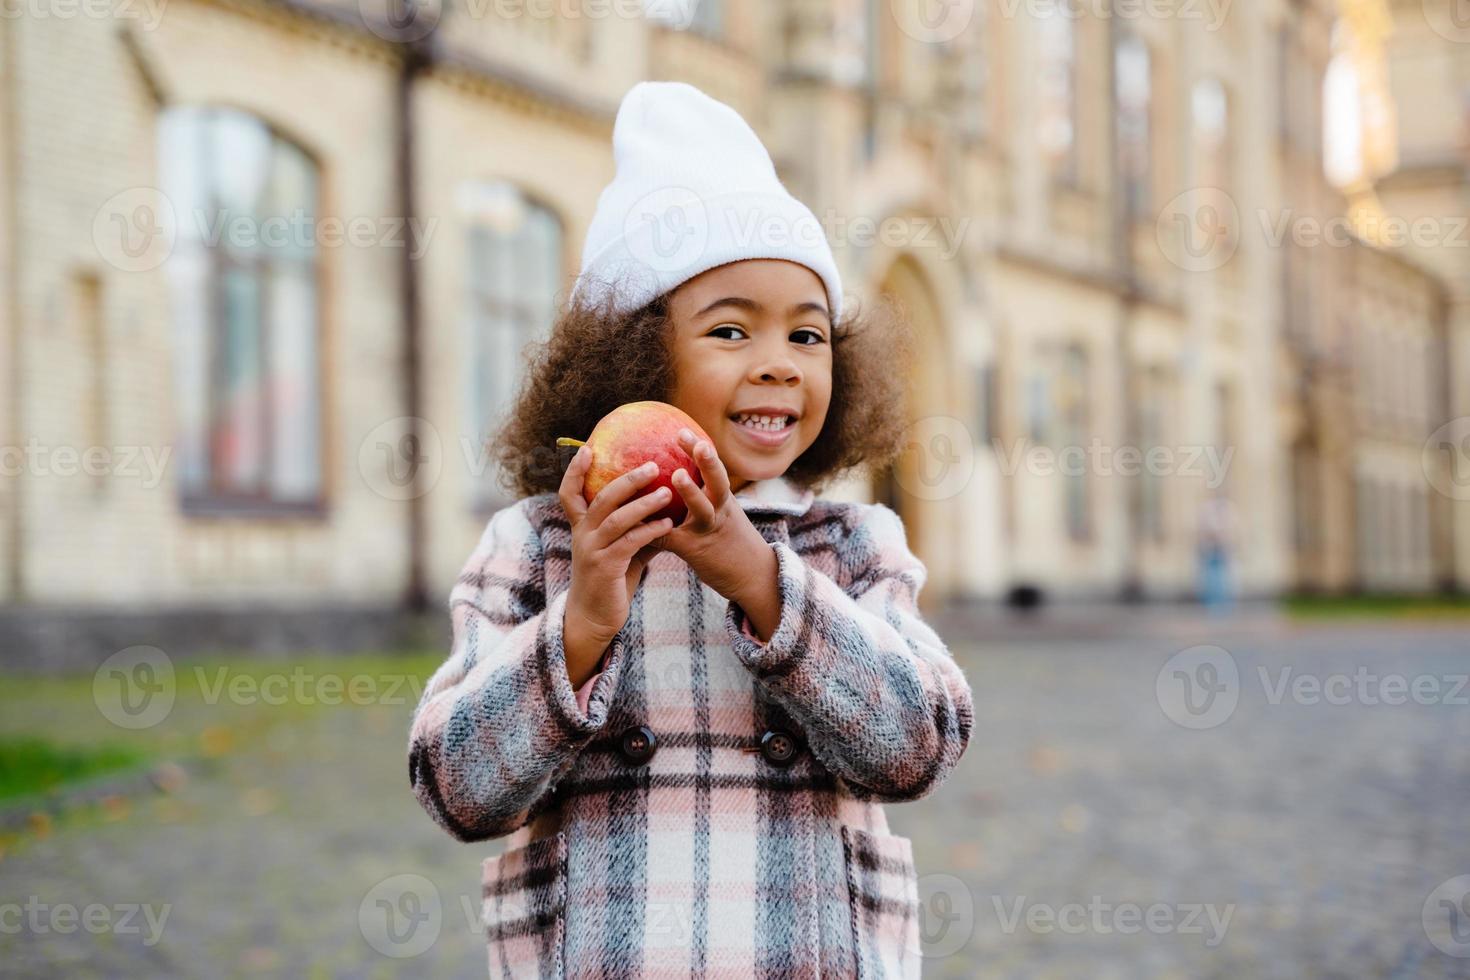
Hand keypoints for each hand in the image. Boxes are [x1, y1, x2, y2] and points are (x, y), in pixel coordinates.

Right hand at [558, 447, 671, 648]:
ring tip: (668, 492)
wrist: (594, 618)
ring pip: (617, 519)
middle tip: (652, 465)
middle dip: (627, 479)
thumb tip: (666, 502)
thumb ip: (636, 526)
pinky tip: (668, 523)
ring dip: (644, 503)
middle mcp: (582, 535)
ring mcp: (592, 551)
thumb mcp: (621, 548)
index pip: (569, 492)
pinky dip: (649, 530)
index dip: (575, 470)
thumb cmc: (611, 579)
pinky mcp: (605, 568)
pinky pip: (629, 543)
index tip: (588, 447)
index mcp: (581, 527)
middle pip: (601, 498)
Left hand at [659, 429, 772, 600]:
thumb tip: (674, 471)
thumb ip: (705, 495)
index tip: (684, 431)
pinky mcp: (694, 551)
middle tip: (697, 443)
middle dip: (707, 462)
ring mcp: (708, 531)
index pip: (716, 470)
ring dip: (691, 492)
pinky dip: (654, 529)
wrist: (753, 577)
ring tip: (677, 475)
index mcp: (724, 500)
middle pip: (718, 482)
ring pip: (702, 509)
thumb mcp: (725, 514)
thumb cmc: (731, 541)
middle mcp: (720, 511)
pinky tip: (636, 522)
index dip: (702, 451)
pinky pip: (671, 538)